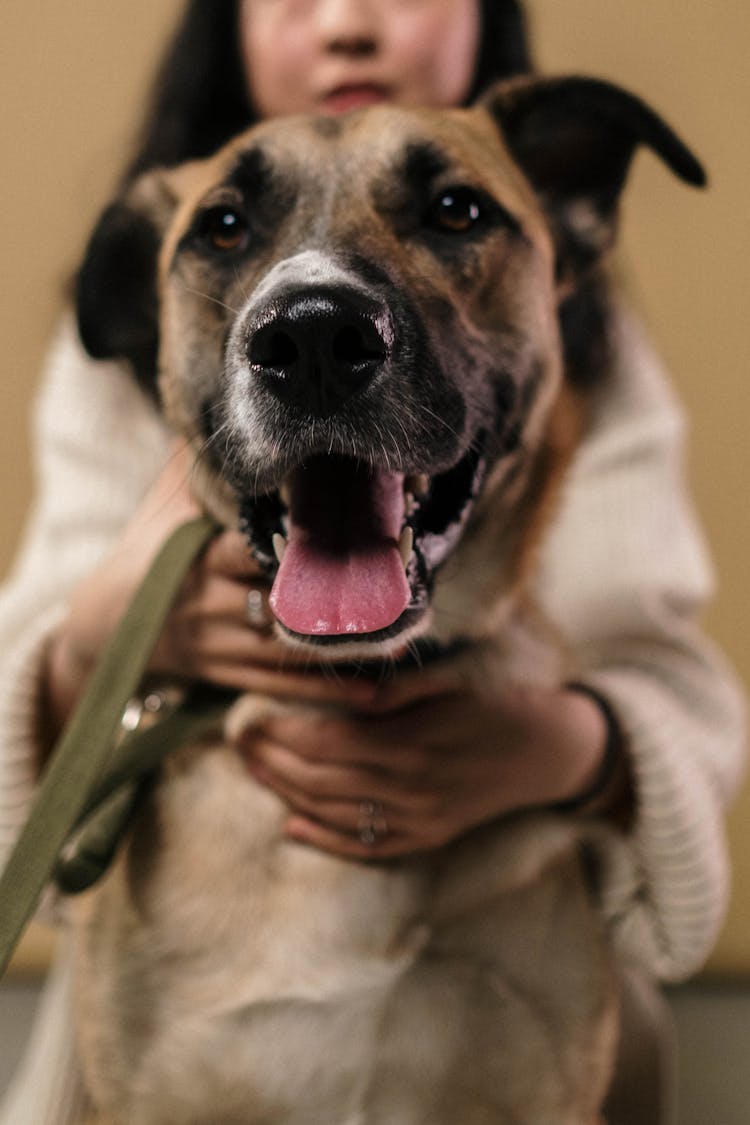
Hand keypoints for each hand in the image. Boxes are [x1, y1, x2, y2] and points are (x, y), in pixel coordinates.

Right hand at [43, 441, 372, 747]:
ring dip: (346, 647)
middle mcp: (212, 602)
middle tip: (399, 586)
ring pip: (290, 650)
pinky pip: (280, 686)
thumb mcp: (164, 503)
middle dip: (337, 597)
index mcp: (198, 556)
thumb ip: (198, 464)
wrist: (103, 625)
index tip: (353, 533)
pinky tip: (372, 691)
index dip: (299, 545)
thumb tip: (229, 404)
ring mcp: (222, 643)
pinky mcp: (229, 674)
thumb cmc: (146, 549)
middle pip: (282, 602)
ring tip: (405, 634)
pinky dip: (325, 691)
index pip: (250, 549)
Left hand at [236, 664, 625, 860]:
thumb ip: (396, 690)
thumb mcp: (452, 683)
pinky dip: (326, 839)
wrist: (550, 752)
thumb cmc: (499, 703)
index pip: (325, 744)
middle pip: (320, 780)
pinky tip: (293, 825)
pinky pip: (367, 847)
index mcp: (412, 743)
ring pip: (335, 813)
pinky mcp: (428, 838)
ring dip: (287, 793)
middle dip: (272, 759)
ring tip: (254, 769)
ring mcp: (418, 820)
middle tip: (238, 738)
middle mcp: (410, 788)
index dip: (281, 732)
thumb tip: (344, 689)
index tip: (251, 713)